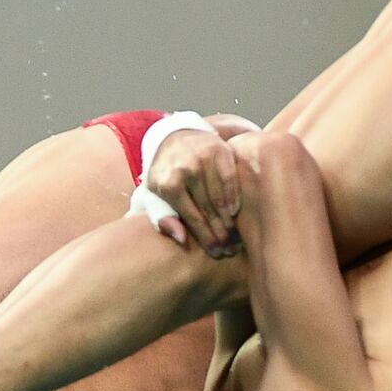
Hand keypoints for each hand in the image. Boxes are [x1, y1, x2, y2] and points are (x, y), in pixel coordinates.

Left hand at [144, 129, 243, 255]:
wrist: (176, 137)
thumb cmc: (166, 173)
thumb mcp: (156, 195)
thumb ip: (163, 217)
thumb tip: (181, 239)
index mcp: (168, 183)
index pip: (192, 217)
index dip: (206, 238)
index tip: (215, 253)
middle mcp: (187, 169)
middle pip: (209, 210)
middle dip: (220, 234)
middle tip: (229, 251)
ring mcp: (204, 159)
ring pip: (221, 198)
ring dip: (230, 221)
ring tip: (235, 239)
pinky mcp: (220, 151)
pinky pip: (231, 181)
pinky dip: (235, 198)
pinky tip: (236, 214)